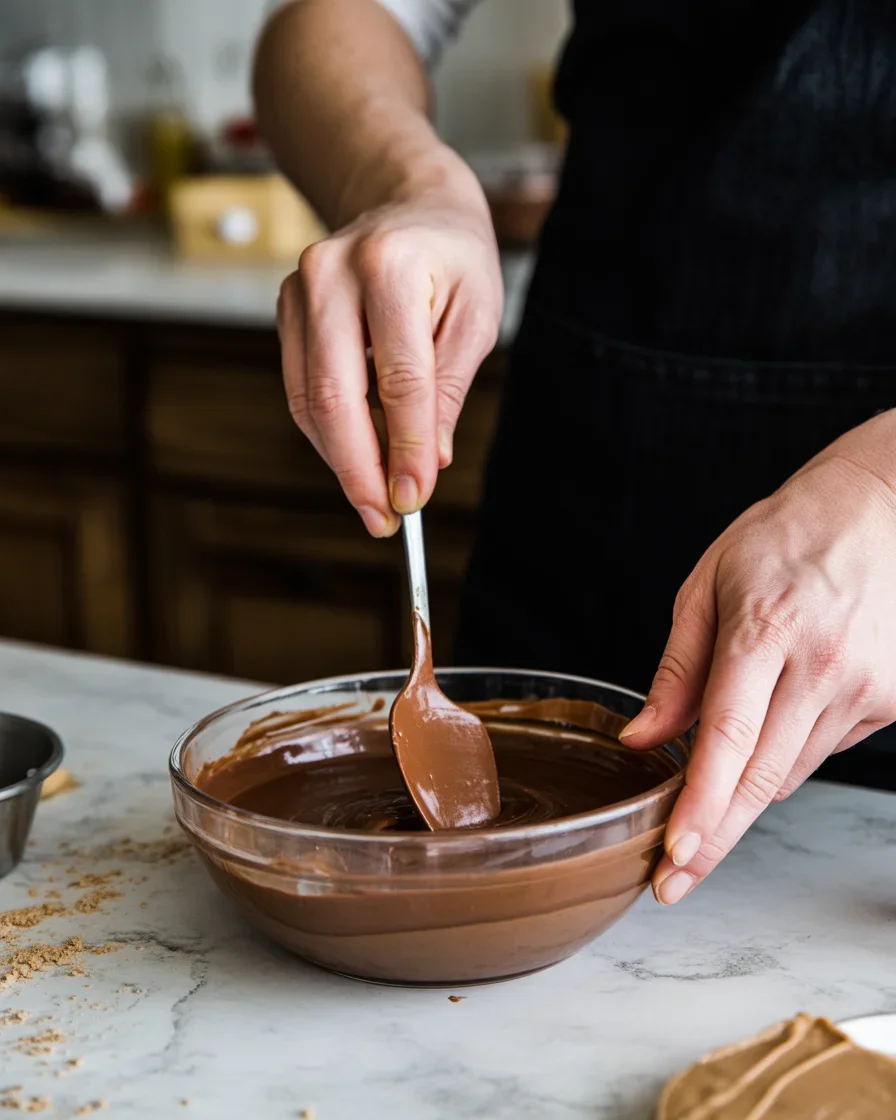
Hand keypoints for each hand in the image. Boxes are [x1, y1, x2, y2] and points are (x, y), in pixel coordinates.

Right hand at [277, 163, 501, 537]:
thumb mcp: (475, 316)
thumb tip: (429, 461)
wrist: (407, 201)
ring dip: (340, 459)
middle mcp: (332, 273)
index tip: (414, 498)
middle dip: (359, 468)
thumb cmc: (453, 259)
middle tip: (381, 518)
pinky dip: (326, 433)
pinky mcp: (286, 310)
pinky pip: (301, 388)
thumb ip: (448, 388)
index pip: (399, 378)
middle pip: (337, 394)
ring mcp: (299, 289)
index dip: (406, 447)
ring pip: (309, 399)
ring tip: (372, 500)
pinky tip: (354, 458)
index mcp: (391, 265)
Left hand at [619, 410, 895, 903]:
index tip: (674, 857)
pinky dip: (783, 753)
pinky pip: (818, 752)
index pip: (728, 738)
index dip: (701, 807)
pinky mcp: (889, 702)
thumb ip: (676, 671)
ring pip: (788, 774)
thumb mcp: (707, 585)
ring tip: (711, 780)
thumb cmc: (783, 537)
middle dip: (714, 839)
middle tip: (673, 882)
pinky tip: (778, 714)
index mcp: (766, 628)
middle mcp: (822, 665)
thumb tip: (642, 742)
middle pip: (761, 778)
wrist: (881, 508)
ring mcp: (864, 687)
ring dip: (743, 792)